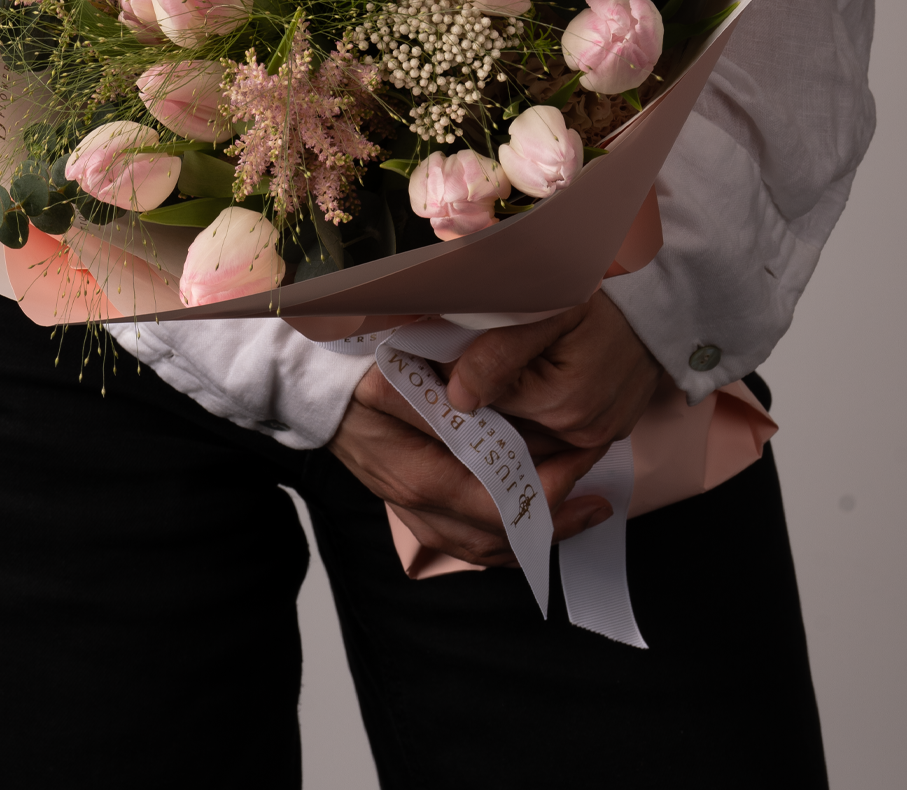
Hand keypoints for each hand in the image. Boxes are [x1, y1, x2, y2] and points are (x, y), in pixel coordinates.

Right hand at [328, 364, 612, 566]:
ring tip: (584, 514)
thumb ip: (455, 386)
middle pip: (497, 528)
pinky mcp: (408, 507)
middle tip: (600, 497)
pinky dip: (506, 539)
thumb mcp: (404, 363)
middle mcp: (414, 491)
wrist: (306, 382)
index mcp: (419, 463)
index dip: (550, 482)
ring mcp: (408, 504)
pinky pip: (465, 540)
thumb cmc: (356, 363)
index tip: (586, 453)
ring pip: (483, 544)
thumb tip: (514, 401)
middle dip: (555, 516)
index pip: (499, 490)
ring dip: (538, 534)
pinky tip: (537, 523)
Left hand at [446, 290, 662, 456]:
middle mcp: (581, 432)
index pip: (486, 400)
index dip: (471, 369)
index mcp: (562, 405)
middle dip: (496, 384)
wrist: (666, 300)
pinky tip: (551, 370)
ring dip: (520, 397)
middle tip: (500, 342)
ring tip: (532, 353)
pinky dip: (545, 403)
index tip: (471, 340)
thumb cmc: (607, 297)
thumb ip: (501, 351)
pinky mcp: (607, 431)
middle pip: (508, 418)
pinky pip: (557, 426)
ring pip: (530, 425)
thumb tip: (460, 396)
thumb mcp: (551, 308)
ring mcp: (597, 436)